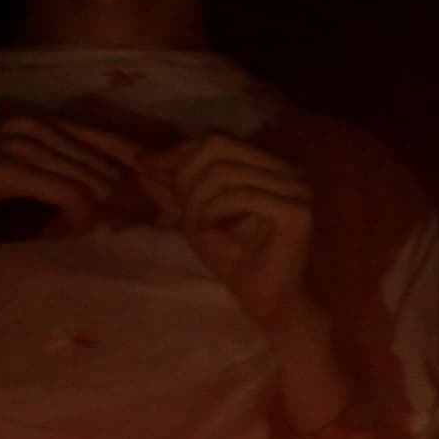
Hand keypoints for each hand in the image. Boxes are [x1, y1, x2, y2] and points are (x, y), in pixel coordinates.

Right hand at [0, 113, 145, 330]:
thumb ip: (65, 183)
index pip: (111, 141)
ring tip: (75, 234)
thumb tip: (125, 203)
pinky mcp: (5, 167)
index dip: (138, 175)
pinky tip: (55, 235)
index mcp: (37, 121)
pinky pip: (72, 196)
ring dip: (94, 216)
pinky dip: (73, 221)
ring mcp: (16, 140)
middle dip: (124, 199)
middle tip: (123, 228)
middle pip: (110, 161)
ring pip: (94, 181)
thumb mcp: (22, 191)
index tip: (149, 210)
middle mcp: (30, 121)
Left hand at [141, 133, 315, 328]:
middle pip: (217, 146)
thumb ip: (175, 184)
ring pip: (224, 172)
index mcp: (270, 166)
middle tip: (185, 215)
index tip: (146, 167)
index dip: (177, 151)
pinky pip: (240, 195)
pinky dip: (214, 212)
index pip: (216, 138)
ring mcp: (297, 189)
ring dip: (197, 202)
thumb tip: (141, 156)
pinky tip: (210, 231)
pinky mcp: (297, 212)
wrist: (266, 301)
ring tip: (198, 228)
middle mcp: (289, 170)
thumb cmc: (235, 259)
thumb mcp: (196, 213)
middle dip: (186, 179)